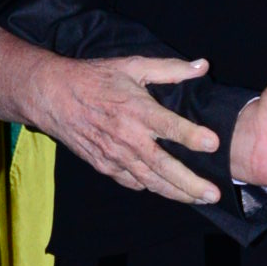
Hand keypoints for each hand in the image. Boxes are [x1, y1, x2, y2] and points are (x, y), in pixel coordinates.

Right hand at [0, 30, 223, 204]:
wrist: (53, 96)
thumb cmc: (94, 78)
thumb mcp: (132, 66)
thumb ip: (170, 69)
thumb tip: (203, 65)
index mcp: (137, 109)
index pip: (169, 126)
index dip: (192, 136)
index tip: (213, 144)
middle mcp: (127, 136)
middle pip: (163, 165)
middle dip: (190, 183)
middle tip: (213, 194)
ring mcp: (114, 155)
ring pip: (150, 180)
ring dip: (176, 192)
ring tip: (200, 199)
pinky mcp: (104, 165)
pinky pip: (131, 181)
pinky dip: (150, 187)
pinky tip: (167, 191)